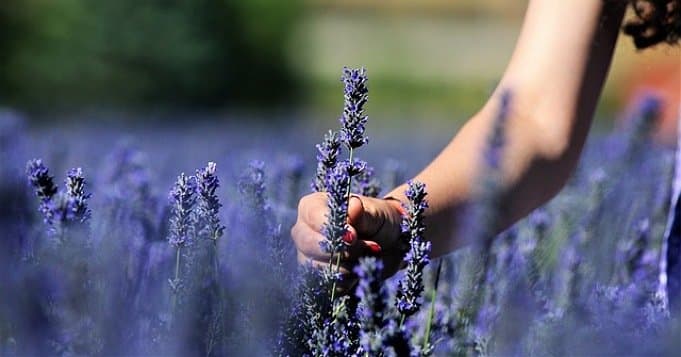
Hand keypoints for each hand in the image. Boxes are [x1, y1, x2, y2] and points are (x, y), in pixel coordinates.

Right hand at [291, 193, 405, 284]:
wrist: (391, 244)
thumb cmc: (380, 220)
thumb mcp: (375, 213)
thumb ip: (362, 213)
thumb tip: (353, 208)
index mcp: (313, 207)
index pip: (312, 218)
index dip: (333, 230)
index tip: (354, 236)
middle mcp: (304, 231)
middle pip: (310, 246)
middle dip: (343, 251)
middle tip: (367, 245)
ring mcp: (308, 256)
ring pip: (319, 269)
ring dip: (349, 267)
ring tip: (365, 255)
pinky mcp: (318, 278)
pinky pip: (328, 286)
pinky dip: (349, 281)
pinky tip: (358, 269)